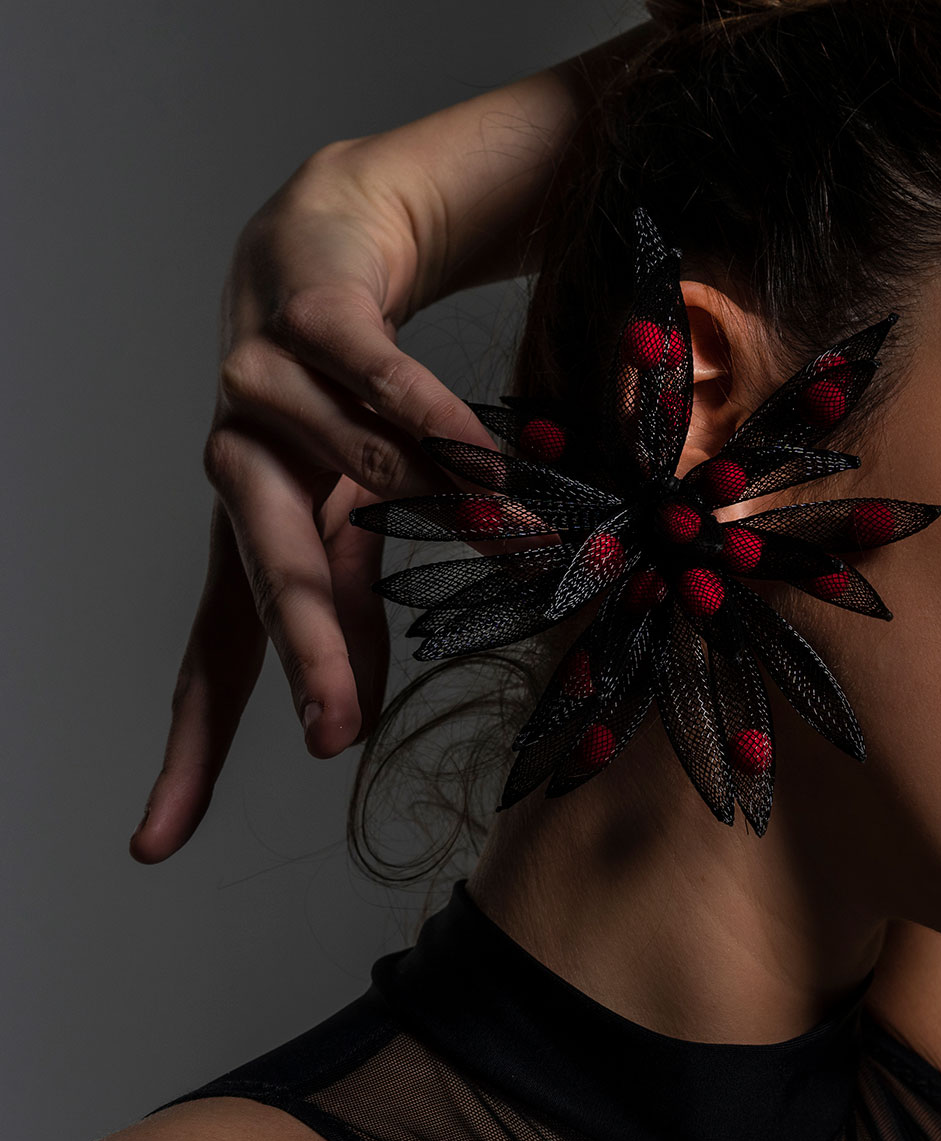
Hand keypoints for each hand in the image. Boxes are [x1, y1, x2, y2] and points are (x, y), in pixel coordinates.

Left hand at [129, 145, 493, 862]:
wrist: (332, 234)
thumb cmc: (347, 390)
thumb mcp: (355, 513)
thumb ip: (350, 603)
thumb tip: (358, 718)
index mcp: (251, 530)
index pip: (218, 655)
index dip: (191, 747)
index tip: (154, 843)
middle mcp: (241, 467)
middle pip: (267, 577)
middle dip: (308, 654)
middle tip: (331, 734)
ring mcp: (263, 387)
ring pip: (357, 471)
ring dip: (443, 505)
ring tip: (521, 534)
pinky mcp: (307, 316)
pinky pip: (378, 379)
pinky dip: (433, 423)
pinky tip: (482, 464)